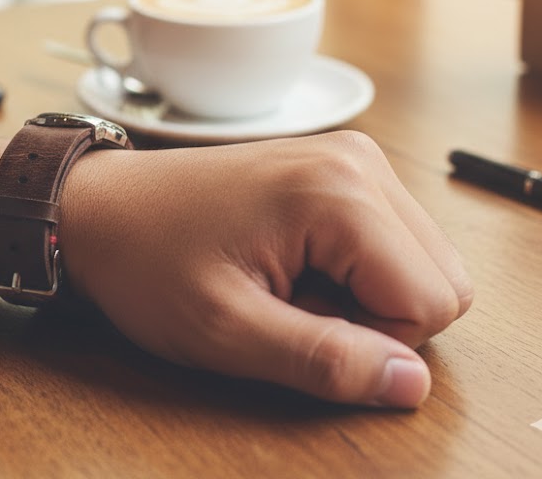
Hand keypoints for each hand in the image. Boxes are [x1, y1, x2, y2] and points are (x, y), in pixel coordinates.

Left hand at [62, 131, 472, 407]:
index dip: (374, 342)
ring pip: (421, 260)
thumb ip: (325, 362)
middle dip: (377, 316)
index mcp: (339, 191)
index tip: (297, 325)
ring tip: (287, 283)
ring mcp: (349, 155)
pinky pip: (390, 237)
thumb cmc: (149, 262)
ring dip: (365, 294)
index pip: (432, 301)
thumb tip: (412, 385)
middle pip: (439, 278)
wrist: (102, 208)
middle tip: (291, 305)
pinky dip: (353, 268)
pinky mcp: (336, 164)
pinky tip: (292, 262)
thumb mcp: (227, 331)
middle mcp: (358, 160)